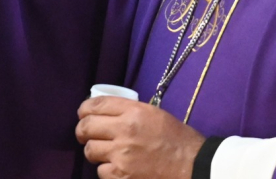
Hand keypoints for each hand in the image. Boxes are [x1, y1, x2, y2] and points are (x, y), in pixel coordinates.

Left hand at [76, 97, 205, 178]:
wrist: (193, 166)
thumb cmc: (176, 138)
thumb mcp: (154, 114)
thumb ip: (128, 111)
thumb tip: (104, 113)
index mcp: (134, 111)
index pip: (96, 105)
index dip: (84, 109)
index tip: (83, 114)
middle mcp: (124, 130)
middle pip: (86, 127)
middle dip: (82, 130)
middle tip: (85, 134)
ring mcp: (121, 155)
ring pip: (90, 150)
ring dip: (95, 151)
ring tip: (106, 152)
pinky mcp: (121, 176)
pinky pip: (101, 171)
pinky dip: (107, 170)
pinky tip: (118, 168)